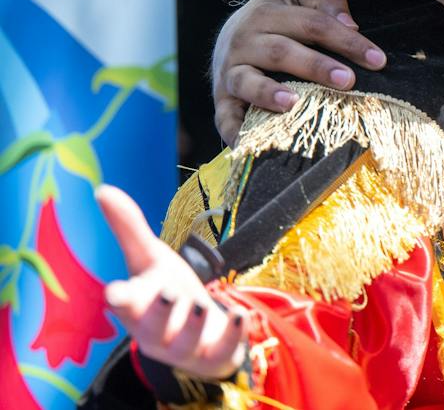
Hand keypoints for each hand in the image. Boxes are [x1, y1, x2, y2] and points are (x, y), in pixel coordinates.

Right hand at [97, 185, 246, 380]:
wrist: (196, 340)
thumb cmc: (165, 293)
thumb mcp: (149, 260)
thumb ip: (128, 228)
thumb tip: (102, 189)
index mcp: (137, 307)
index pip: (125, 304)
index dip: (120, 300)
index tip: (113, 293)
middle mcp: (156, 330)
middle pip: (154, 325)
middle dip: (160, 312)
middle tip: (169, 293)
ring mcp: (184, 346)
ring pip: (185, 339)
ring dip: (195, 322)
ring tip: (202, 303)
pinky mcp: (213, 353)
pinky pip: (221, 347)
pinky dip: (232, 332)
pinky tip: (241, 313)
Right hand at [212, 0, 382, 145]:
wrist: (227, 31)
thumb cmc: (276, 16)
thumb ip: (326, 1)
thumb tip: (351, 25)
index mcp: (267, 13)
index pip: (313, 24)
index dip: (347, 41)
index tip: (378, 60)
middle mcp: (244, 41)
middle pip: (282, 52)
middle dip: (316, 66)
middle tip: (348, 80)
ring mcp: (229, 72)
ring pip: (248, 81)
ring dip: (268, 94)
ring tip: (294, 103)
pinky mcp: (221, 98)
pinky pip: (224, 117)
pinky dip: (233, 132)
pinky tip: (250, 144)